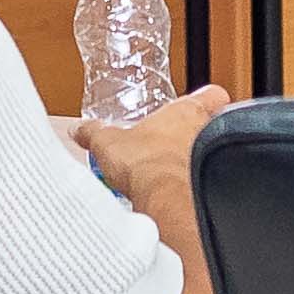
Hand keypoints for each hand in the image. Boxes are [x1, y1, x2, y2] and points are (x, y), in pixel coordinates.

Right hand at [75, 83, 231, 196]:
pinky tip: (173, 195)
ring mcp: (213, 160)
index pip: (213, 94)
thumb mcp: (108, 142)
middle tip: (173, 143)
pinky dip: (192, 187)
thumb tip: (79, 130)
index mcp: (187, 111)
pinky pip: (205, 183)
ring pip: (212, 156)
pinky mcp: (211, 186)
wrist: (166, 199)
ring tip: (169, 172)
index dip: (208, 97)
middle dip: (195, 134)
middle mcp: (207, 132)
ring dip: (194, 162)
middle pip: (213, 126)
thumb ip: (93, 132)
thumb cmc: (147, 163)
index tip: (201, 100)